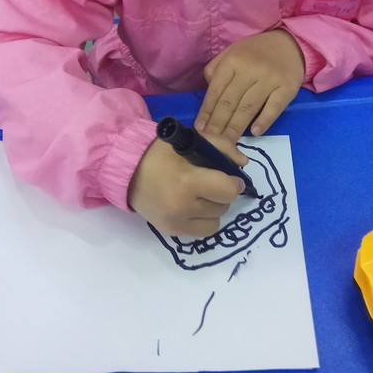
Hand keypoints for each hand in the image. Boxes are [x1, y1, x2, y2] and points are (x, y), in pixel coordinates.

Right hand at [128, 135, 245, 237]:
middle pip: (223, 206)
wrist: (128, 171)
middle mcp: (182, 206)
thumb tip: (244, 163)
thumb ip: (222, 146)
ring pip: (216, 221)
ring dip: (213, 208)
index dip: (234, 183)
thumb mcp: (192, 140)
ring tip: (200, 195)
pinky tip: (193, 208)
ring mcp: (176, 222)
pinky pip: (203, 232)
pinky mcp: (172, 232)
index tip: (230, 177)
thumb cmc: (161, 153)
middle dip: (222, 193)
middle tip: (210, 183)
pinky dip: (203, 220)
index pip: (228, 190)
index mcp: (187, 181)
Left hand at [195, 29, 304, 140]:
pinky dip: (264, 120)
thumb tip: (208, 96)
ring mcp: (269, 79)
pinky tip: (255, 132)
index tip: (200, 130)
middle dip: (218, 125)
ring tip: (227, 144)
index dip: (207, 112)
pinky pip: (274, 107)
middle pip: (230, 102)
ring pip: (248, 107)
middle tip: (211, 143)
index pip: (216, 91)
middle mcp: (249, 69)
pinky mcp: (287, 87)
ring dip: (236, 128)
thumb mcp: (231, 53)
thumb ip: (216, 70)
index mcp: (232, 61)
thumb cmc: (255, 52)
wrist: (289, 44)